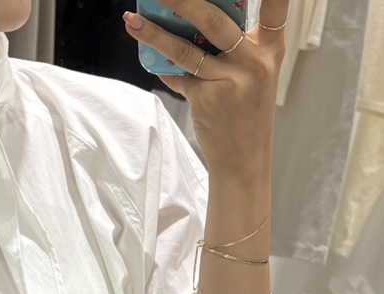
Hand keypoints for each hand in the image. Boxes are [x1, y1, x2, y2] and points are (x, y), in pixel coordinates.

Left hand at [122, 1, 288, 177]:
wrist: (242, 159)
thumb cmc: (245, 113)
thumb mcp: (251, 75)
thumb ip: (232, 48)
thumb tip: (188, 22)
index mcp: (271, 50)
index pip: (277, 8)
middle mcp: (254, 62)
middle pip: (214, 20)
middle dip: (183, 1)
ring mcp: (230, 81)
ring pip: (185, 49)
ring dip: (155, 34)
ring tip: (133, 20)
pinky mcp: (208, 99)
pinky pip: (178, 76)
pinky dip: (164, 69)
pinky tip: (151, 60)